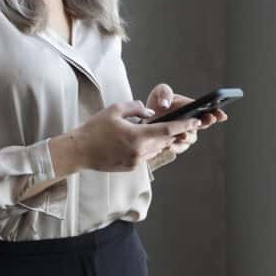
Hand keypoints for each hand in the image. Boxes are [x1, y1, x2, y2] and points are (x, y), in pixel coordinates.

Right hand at [72, 100, 202, 171]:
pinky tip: (143, 139)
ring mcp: (136, 161)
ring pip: (157, 149)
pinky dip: (150, 147)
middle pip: (165, 141)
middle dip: (174, 132)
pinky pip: (147, 155)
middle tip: (183, 123)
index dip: (184, 125)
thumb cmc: (94, 129)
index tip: (196, 121)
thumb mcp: (114, 110)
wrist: (79, 152)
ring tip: (161, 129)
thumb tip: (150, 113)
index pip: (168, 130)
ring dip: (161, 140)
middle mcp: (140, 152)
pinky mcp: (131, 167)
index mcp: (137, 136)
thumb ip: (135, 108)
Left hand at [145, 84, 227, 157]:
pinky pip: (179, 147)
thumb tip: (165, 104)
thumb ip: (165, 93)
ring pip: (191, 138)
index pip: (210, 111)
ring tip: (182, 134)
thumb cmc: (157, 103)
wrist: (144, 119)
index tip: (221, 114)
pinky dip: (175, 146)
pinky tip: (169, 145)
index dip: (217, 113)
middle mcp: (192, 123)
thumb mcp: (160, 92)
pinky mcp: (175, 144)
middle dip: (206, 122)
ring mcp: (185, 134)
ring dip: (188, 136)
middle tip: (206, 120)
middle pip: (204, 125)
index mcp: (194, 108)